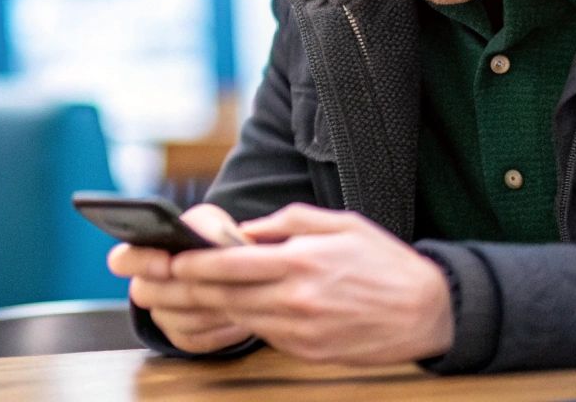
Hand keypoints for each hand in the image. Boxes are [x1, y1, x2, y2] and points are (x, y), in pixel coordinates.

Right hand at [108, 204, 254, 354]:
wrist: (237, 274)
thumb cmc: (213, 242)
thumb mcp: (211, 222)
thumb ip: (206, 224)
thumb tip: (210, 238)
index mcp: (141, 252)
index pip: (121, 260)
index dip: (142, 263)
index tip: (167, 263)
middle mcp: (144, 287)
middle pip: (147, 294)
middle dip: (185, 288)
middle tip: (218, 282)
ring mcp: (162, 316)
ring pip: (178, 319)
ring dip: (210, 307)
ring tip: (240, 296)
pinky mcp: (182, 339)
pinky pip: (197, 339)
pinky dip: (222, 329)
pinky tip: (240, 316)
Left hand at [170, 202, 453, 364]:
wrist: (428, 311)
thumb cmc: (383, 261)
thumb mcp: (338, 224)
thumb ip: (286, 223)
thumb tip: (244, 232)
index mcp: (301, 262)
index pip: (231, 265)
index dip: (193, 264)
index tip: (167, 258)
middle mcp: (296, 300)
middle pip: (223, 296)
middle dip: (181, 288)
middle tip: (148, 283)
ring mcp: (302, 331)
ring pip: (238, 317)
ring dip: (201, 307)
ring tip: (168, 297)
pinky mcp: (308, 351)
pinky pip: (264, 334)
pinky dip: (242, 320)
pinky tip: (223, 310)